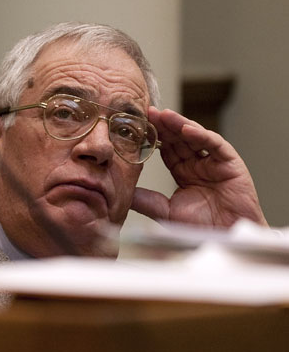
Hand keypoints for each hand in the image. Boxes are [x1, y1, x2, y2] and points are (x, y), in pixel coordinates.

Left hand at [131, 107, 265, 226]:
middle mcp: (199, 165)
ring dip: (179, 125)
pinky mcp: (231, 164)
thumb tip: (121, 190)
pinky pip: (215, 145)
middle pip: (179, 139)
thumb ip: (145, 199)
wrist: (223, 239)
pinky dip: (201, 136)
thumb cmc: (199, 228)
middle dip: (164, 125)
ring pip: (195, 137)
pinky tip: (186, 129)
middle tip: (147, 112)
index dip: (153, 138)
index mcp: (184, 173)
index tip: (137, 127)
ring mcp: (215, 163)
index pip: (167, 150)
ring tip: (163, 115)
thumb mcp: (164, 211)